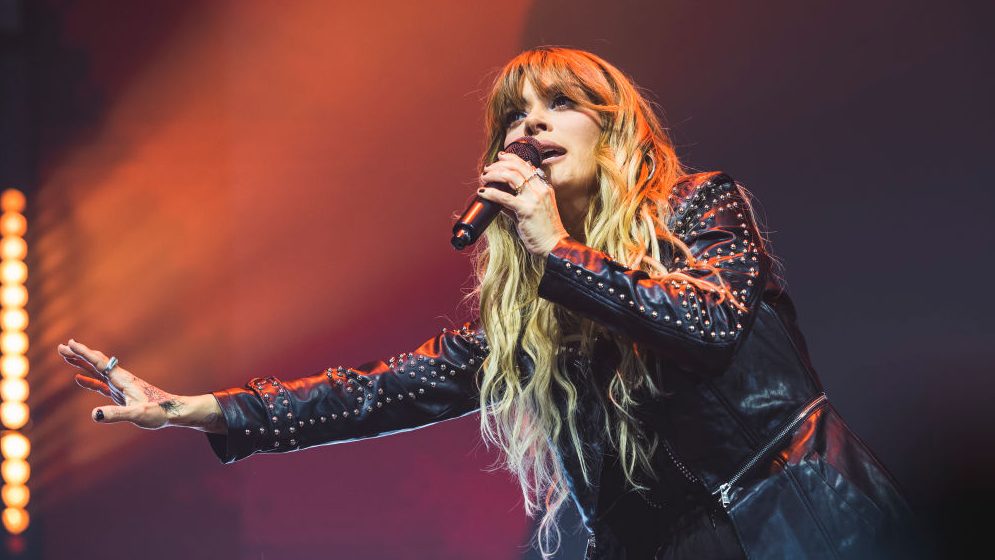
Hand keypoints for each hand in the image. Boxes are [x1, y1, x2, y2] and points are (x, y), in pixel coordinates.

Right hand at [58, 339, 186, 428]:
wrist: (172, 411)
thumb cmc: (158, 412)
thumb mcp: (137, 415)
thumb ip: (116, 414)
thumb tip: (94, 414)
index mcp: (123, 379)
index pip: (99, 363)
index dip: (84, 353)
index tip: (70, 343)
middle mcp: (120, 379)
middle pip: (96, 363)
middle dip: (79, 354)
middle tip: (61, 346)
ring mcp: (120, 385)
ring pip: (97, 371)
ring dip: (81, 363)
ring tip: (66, 356)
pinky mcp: (120, 393)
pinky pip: (100, 384)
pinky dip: (89, 380)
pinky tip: (79, 378)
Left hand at [477, 152, 569, 256]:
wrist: (554, 245)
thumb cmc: (544, 230)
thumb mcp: (534, 210)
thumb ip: (519, 201)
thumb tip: (500, 197)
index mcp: (544, 187)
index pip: (527, 166)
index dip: (512, 159)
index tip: (500, 157)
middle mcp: (540, 189)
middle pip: (517, 168)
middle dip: (499, 165)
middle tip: (487, 169)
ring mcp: (534, 198)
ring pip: (511, 177)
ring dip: (494, 175)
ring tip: (483, 178)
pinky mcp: (526, 210)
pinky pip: (504, 197)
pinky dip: (491, 193)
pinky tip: (482, 192)